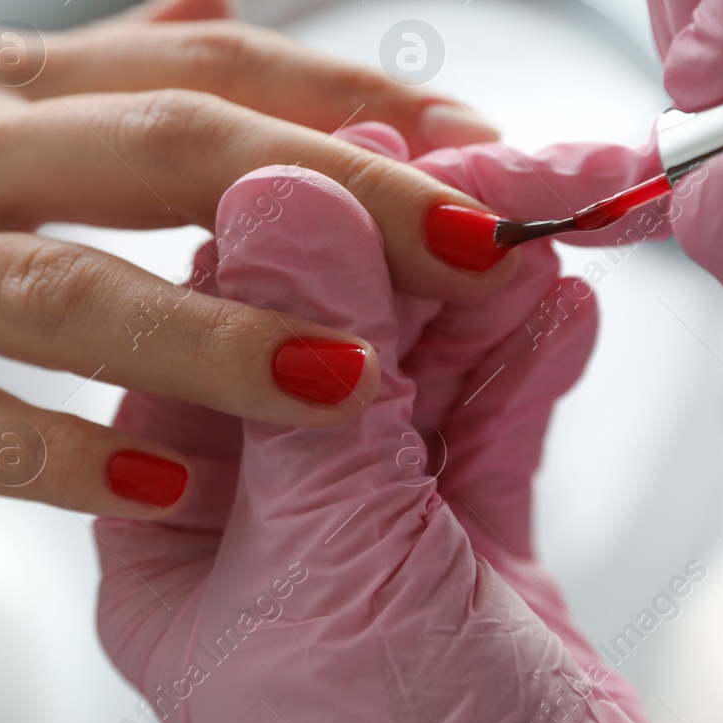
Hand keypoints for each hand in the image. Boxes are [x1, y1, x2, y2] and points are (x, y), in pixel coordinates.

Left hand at [95, 142, 677, 722]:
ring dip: (483, 299)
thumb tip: (283, 194)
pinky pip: (487, 421)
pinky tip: (556, 315)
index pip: (222, 327)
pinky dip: (525, 364)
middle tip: (503, 181)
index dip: (315, 235)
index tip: (394, 165)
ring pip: (418, 365)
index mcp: (167, 522)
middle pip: (330, 331)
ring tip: (543, 237)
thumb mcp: (332, 557)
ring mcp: (363, 524)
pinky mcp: (458, 543)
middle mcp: (256, 514)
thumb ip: (312, 367)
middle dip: (421, 254)